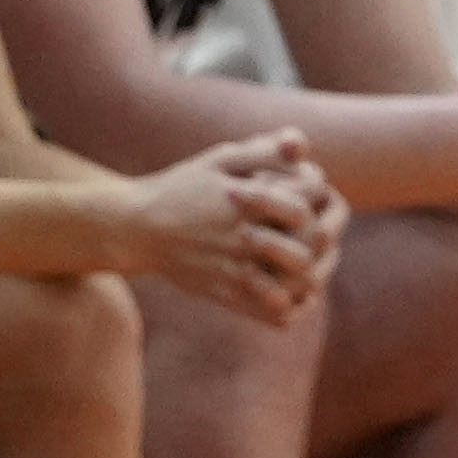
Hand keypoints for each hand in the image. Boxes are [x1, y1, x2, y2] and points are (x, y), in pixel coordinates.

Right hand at [129, 131, 338, 324]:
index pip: (303, 205)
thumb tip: (303, 146)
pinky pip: (265, 311)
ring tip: (309, 266)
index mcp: (245, 201)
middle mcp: (241, 237)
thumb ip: (264, 151)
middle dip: (319, 243)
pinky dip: (286, 307)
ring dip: (305, 279)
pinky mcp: (220, 292)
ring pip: (287, 287)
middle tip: (321, 235)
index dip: (319, 198)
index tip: (316, 195)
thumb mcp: (220, 160)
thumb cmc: (184, 187)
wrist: (136, 227)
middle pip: (303, 250)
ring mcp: (230, 269)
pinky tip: (292, 295)